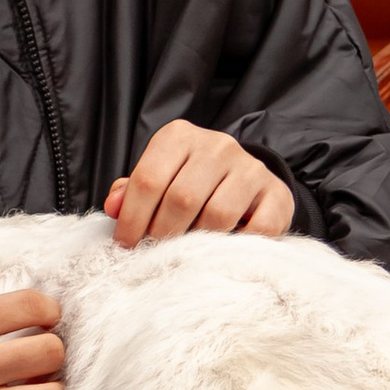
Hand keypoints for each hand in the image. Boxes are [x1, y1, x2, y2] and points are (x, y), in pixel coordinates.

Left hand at [106, 122, 292, 246]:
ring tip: (187, 251)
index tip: (126, 245)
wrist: (246, 180)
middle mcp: (217, 145)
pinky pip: (256, 230)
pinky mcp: (276, 194)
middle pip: (181, 198)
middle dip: (162, 233)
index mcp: (180, 137)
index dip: (132, 218)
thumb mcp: (159, 178)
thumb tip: (114, 206)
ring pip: (217, 215)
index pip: (148, 179)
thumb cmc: (191, 183)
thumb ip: (133, 192)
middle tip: (155, 253)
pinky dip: (237, 247)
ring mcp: (250, 168)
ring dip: (198, 242)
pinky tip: (223, 250)